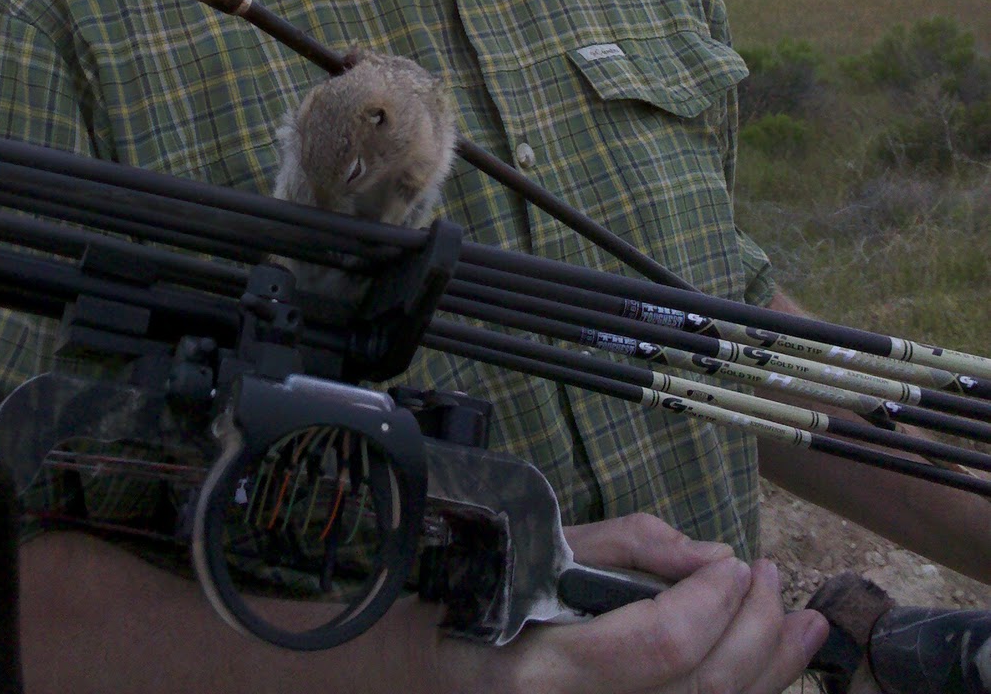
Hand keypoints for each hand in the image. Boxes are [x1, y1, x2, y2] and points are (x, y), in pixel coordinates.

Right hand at [440, 513, 830, 693]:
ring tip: (799, 623)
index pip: (656, 647)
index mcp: (542, 671)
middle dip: (754, 630)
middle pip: (700, 691)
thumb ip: (625, 548)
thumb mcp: (536, 554)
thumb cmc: (475, 606)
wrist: (428, 682)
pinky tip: (771, 669)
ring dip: (769, 669)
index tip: (735, 561)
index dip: (710, 603)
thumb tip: (708, 556)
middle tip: (771, 579)